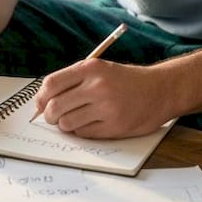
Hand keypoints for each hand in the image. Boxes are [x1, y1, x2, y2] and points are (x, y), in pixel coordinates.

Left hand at [33, 60, 169, 138]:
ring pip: (67, 123)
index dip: (40, 97)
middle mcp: (98, 87)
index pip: (52, 84)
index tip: (40, 104)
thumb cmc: (125, 80)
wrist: (160, 90)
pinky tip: (90, 123)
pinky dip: (81, 131)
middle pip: (55, 106)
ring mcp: (107, 108)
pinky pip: (83, 133)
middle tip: (53, 116)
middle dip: (49, 115)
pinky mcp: (115, 126)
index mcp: (91, 68)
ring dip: (65, 125)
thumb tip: (42, 101)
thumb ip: (73, 81)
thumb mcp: (100, 69)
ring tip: (74, 119)